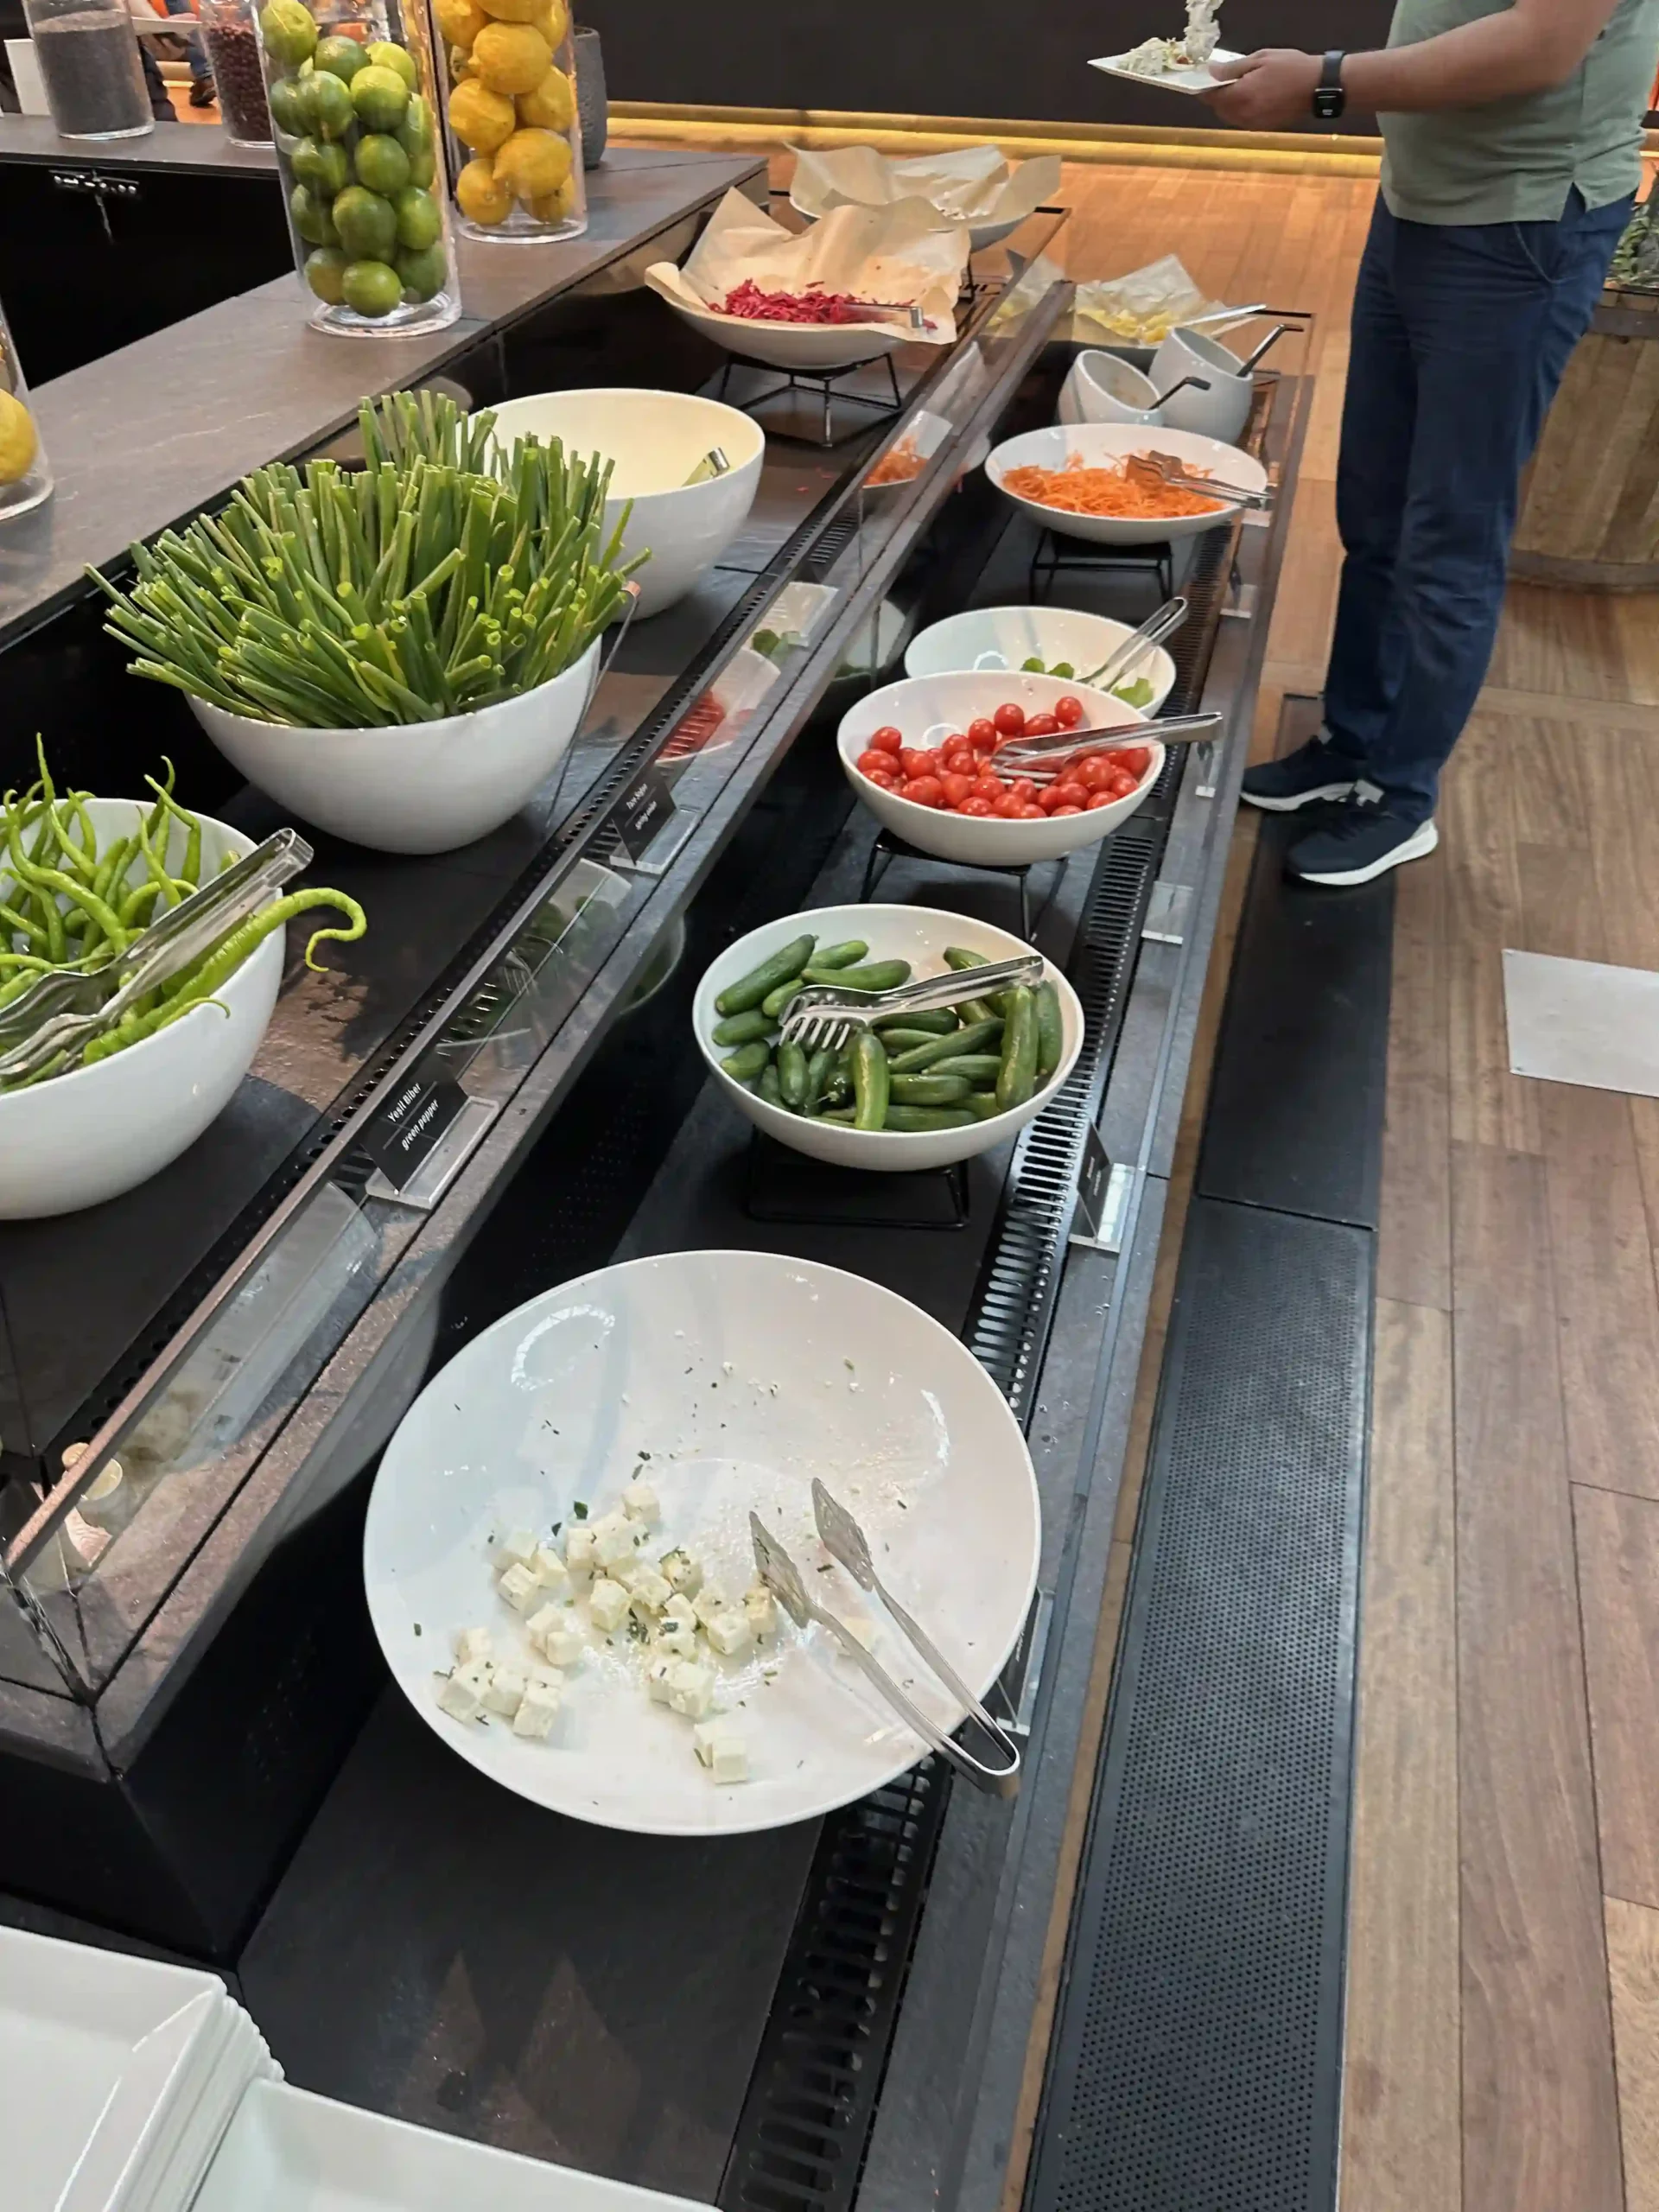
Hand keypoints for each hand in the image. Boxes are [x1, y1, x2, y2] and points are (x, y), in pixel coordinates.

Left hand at [1201, 48, 1322, 127]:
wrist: (1317, 86)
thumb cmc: (1291, 67)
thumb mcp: (1261, 58)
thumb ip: (1233, 68)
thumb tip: (1211, 72)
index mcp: (1241, 96)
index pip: (1212, 97)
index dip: (1205, 88)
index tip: (1206, 78)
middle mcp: (1244, 115)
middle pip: (1219, 109)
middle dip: (1217, 97)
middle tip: (1224, 80)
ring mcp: (1254, 124)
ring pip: (1230, 117)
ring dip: (1229, 105)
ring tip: (1240, 88)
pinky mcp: (1263, 128)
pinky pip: (1243, 121)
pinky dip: (1240, 111)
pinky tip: (1251, 98)